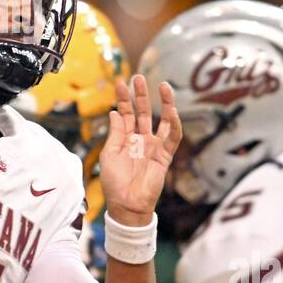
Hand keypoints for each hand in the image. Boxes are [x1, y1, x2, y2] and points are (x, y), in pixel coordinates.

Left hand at [100, 74, 181, 226]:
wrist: (126, 205)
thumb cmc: (115, 183)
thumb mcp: (109, 154)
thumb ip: (115, 133)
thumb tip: (114, 112)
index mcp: (124, 139)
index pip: (125, 114)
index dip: (123, 99)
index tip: (120, 82)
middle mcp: (139, 140)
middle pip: (142, 112)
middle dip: (141, 95)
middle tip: (139, 77)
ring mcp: (153, 147)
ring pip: (160, 120)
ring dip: (163, 104)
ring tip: (163, 86)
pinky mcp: (164, 156)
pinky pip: (171, 138)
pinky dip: (173, 124)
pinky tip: (172, 110)